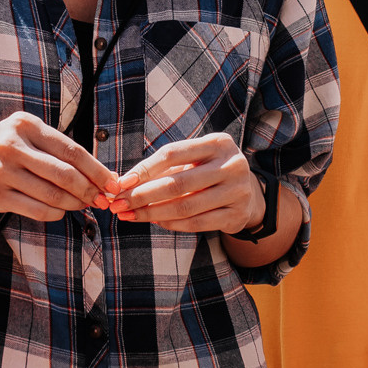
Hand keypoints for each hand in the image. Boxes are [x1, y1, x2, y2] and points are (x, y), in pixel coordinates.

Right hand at [0, 111, 122, 221]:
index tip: (113, 183)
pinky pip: (35, 209)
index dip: (96, 170)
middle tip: (102, 199)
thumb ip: (61, 149)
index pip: (71, 150)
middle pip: (63, 174)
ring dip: (74, 204)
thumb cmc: (11, 146)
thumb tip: (102, 175)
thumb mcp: (31, 133)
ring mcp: (1, 172)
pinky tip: (62, 211)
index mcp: (25, 126)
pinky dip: (55, 213)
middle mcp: (11, 146)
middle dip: (88, 190)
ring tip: (85, 204)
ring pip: (50, 195)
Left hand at [107, 134, 261, 233]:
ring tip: (131, 215)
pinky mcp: (237, 215)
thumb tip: (125, 183)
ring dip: (152, 213)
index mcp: (218, 143)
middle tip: (119, 204)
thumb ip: (165, 167)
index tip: (122, 183)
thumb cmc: (210, 170)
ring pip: (186, 207)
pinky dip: (172, 224)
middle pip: (178, 183)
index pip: (173, 153)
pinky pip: (197, 223)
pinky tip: (155, 221)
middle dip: (143, 196)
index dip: (145, 168)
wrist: (248, 191)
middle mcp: (232, 165)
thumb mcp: (195, 159)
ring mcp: (238, 191)